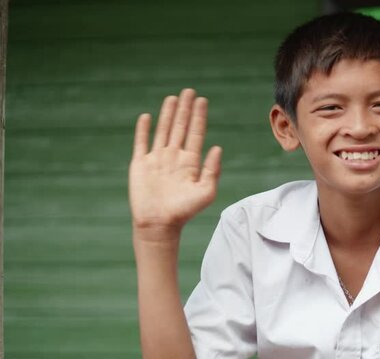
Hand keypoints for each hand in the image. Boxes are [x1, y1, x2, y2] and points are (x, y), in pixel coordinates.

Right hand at [129, 89, 221, 235]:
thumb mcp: (206, 192)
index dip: (199, 116)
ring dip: (167, 114)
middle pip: (180, 127)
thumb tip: (218, 147)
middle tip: (189, 91)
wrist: (159, 224)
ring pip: (162, 130)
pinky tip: (147, 116)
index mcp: (191, 162)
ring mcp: (157, 159)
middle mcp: (174, 157)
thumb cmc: (184, 211)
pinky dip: (143, 130)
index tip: (202, 100)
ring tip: (172, 98)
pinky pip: (141, 143)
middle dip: (185, 109)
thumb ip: (213, 170)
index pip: (196, 133)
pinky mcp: (140, 164)